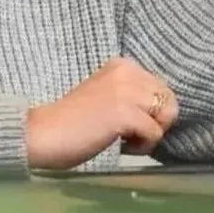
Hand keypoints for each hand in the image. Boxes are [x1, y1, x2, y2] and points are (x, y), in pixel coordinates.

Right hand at [23, 57, 178, 170]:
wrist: (44, 133)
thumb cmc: (72, 123)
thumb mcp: (106, 97)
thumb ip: (130, 96)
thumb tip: (161, 113)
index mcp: (122, 65)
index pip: (161, 88)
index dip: (151, 112)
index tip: (128, 124)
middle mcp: (127, 71)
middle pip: (169, 100)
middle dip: (156, 123)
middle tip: (130, 135)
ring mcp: (126, 91)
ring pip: (166, 115)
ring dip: (150, 134)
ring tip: (126, 141)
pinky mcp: (124, 112)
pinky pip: (154, 133)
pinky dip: (142, 147)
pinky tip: (121, 146)